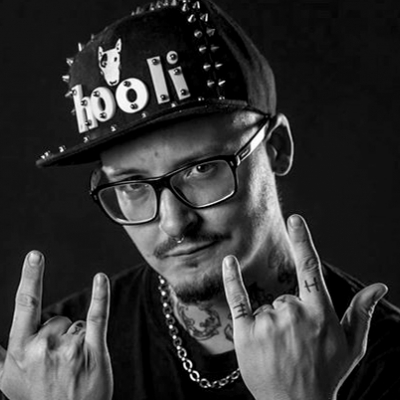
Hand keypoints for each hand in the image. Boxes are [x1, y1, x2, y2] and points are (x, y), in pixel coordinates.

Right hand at [0, 251, 112, 399]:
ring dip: (75, 341)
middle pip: (57, 319)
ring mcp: (69, 350)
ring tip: (72, 368)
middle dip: (58, 336)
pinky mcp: (92, 352)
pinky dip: (100, 296)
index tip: (35, 255)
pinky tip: (100, 279)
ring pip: (74, 325)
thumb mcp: (9, 379)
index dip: (31, 278)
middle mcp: (43, 348)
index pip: (26, 305)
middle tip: (58, 365)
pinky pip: (96, 317)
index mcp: (20, 350)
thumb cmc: (38, 398)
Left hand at [222, 214, 386, 399]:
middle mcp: (293, 313)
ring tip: (280, 350)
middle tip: (295, 344)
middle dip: (290, 316)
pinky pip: (238, 299)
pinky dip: (231, 279)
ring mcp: (268, 322)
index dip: (302, 241)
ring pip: (268, 307)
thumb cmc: (326, 375)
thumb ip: (361, 312)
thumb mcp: (351, 346)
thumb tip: (379, 287)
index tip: (295, 219)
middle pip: (286, 297)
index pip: (310, 267)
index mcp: (319, 313)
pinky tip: (228, 262)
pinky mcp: (246, 332)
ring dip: (273, 323)